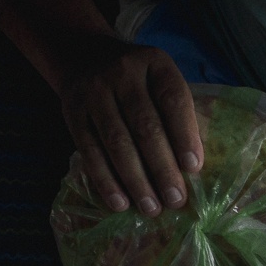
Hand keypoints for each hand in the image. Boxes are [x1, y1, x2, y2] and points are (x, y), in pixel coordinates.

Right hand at [56, 37, 202, 215]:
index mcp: (155, 64)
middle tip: (175, 200)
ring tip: (151, 208)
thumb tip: (192, 169)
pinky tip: (119, 203)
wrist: (84, 56)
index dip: (185, 135)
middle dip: (162, 167)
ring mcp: (94, 92)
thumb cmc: (139, 83)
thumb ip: (178, 115)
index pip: (173, 100)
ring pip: (117, 142)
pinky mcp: (72, 112)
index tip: (193, 168)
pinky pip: (89, 151)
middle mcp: (123, 73)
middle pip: (145, 126)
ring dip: (136, 180)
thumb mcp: (160, 82)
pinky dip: (105, 180)